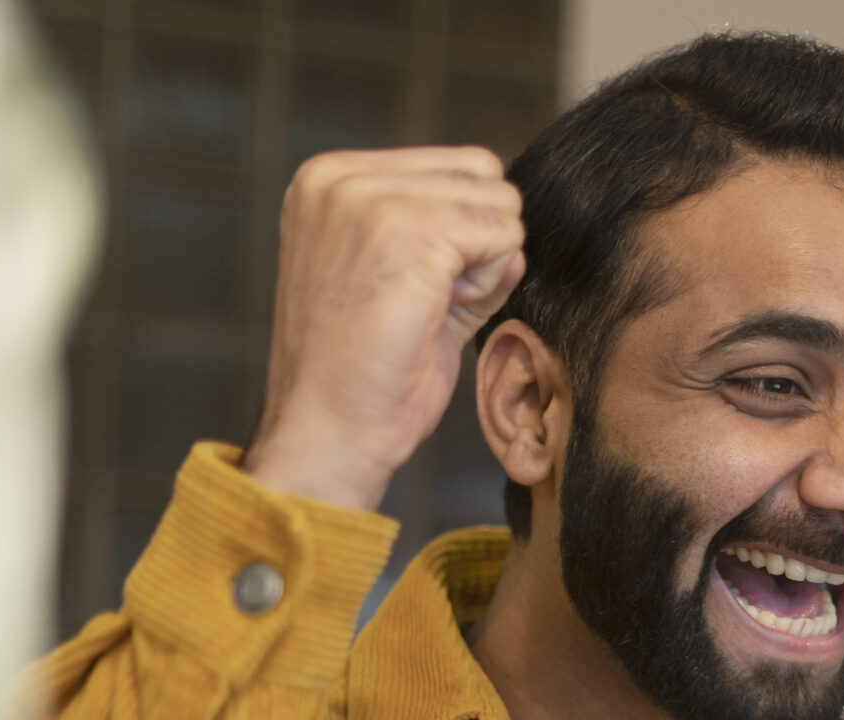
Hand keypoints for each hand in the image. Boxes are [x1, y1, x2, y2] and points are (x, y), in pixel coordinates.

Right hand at [241, 148, 526, 513]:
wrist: (331, 429)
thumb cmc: (364, 374)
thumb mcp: (405, 287)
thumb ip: (457, 249)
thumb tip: (513, 236)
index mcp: (329, 179)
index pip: (455, 166)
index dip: (463, 235)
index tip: (414, 287)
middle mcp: (340, 177)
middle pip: (482, 176)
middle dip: (479, 245)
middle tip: (430, 302)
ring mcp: (369, 200)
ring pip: (498, 205)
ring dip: (485, 267)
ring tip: (430, 310)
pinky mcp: (405, 233)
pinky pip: (503, 238)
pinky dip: (489, 286)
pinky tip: (441, 315)